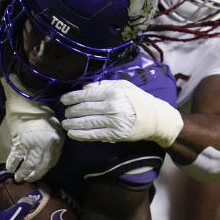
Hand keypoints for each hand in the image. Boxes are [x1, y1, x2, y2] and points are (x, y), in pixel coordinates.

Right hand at [2, 84, 64, 181]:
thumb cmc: (42, 113)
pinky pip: (15, 156)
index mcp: (54, 141)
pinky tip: (9, 168)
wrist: (27, 102)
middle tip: (27, 180)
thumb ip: (55, 143)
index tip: (38, 174)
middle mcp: (43, 145)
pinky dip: (12, 163)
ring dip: (21, 173)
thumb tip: (49, 156)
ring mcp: (31, 144)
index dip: (43, 170)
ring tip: (18, 178)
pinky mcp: (19, 141)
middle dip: (32, 175)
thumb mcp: (56, 128)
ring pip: (26, 164)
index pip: (50, 162)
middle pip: (38, 166)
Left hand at [60, 80, 182, 147]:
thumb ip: (104, 84)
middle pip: (83, 109)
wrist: (156, 119)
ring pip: (86, 123)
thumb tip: (85, 87)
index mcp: (113, 93)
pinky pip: (94, 135)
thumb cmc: (138, 100)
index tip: (63, 100)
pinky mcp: (115, 134)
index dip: (71, 98)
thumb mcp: (124, 86)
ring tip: (65, 124)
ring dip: (72, 124)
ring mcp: (113, 122)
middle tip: (65, 113)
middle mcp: (112, 106)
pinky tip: (72, 134)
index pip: (86, 95)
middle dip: (71, 112)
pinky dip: (81, 135)